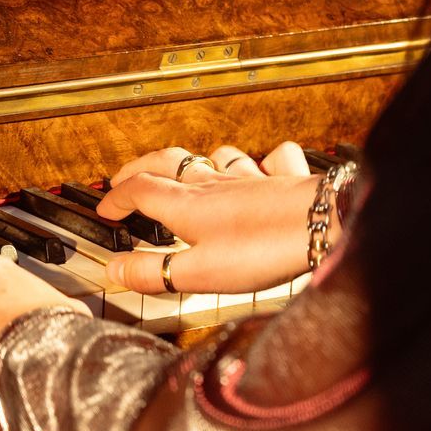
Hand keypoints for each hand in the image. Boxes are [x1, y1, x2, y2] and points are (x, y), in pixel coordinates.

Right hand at [98, 141, 322, 294]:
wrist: (326, 225)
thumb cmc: (264, 249)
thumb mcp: (199, 273)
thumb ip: (154, 272)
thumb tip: (114, 271)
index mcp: (187, 206)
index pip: (139, 191)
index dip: (116, 198)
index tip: (104, 209)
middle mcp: (215, 185)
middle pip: (168, 162)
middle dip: (141, 168)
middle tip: (126, 178)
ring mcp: (251, 178)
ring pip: (217, 157)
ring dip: (198, 162)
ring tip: (191, 172)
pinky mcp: (284, 179)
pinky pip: (271, 158)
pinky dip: (262, 161)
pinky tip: (263, 168)